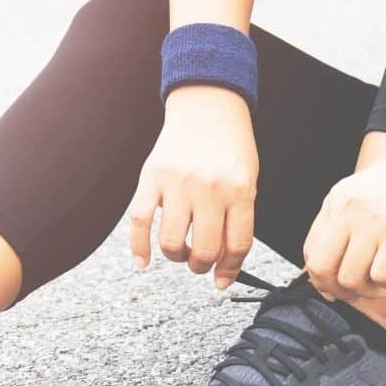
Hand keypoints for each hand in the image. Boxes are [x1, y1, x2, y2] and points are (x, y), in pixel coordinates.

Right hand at [129, 85, 257, 288]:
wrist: (207, 105)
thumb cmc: (230, 147)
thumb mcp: (247, 180)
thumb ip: (238, 218)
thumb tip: (224, 265)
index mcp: (239, 190)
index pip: (236, 245)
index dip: (229, 270)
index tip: (221, 280)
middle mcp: (209, 188)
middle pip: (204, 249)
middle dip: (201, 266)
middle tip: (199, 263)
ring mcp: (178, 183)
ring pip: (171, 242)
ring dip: (175, 257)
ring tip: (179, 252)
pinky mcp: (151, 178)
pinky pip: (140, 221)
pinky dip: (139, 248)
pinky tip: (142, 263)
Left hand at [303, 143, 385, 301]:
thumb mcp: (364, 188)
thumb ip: (346, 216)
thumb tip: (336, 257)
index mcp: (337, 199)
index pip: (310, 250)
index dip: (319, 276)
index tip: (333, 285)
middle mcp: (348, 211)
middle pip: (321, 269)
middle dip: (336, 289)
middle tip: (356, 291)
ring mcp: (372, 223)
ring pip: (350, 278)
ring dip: (367, 290)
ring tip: (383, 279)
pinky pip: (381, 277)